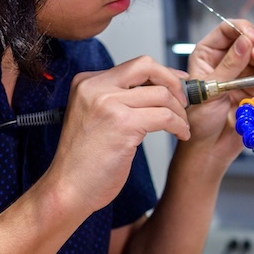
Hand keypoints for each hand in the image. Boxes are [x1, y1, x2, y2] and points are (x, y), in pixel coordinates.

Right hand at [43, 56, 187, 215]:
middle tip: (184, 101)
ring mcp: (108, 104)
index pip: (134, 66)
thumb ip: (118, 99)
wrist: (68, 188)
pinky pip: (165, 117)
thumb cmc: (83, 161)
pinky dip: (179, 126)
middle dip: (173, 82)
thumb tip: (156, 88)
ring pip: (161, 94)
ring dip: (179, 112)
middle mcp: (95, 87)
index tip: (178, 84)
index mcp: (87, 83)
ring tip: (181, 126)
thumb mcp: (95, 117)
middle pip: (147, 66)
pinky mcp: (123, 124)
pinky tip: (180, 135)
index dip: (162, 74)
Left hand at [183, 19, 253, 159]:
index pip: (228, 29)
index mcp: (209, 54)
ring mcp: (244, 71)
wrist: (211, 147)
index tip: (252, 39)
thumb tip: (244, 43)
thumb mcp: (210, 89)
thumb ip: (229, 66)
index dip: (242, 29)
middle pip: (251, 38)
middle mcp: (228, 59)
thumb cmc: (200, 120)